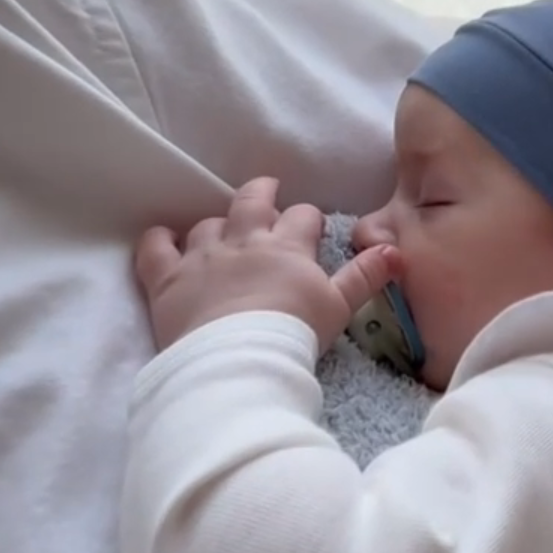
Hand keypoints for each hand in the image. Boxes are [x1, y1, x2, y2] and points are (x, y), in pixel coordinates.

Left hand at [134, 177, 400, 351]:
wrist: (238, 360)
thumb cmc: (294, 333)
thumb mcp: (339, 307)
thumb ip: (365, 276)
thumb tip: (396, 251)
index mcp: (287, 247)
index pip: (302, 217)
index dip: (307, 219)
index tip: (310, 228)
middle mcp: (244, 241)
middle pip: (251, 202)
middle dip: (261, 193)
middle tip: (266, 192)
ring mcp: (202, 257)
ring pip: (207, 224)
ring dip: (215, 225)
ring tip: (220, 232)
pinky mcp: (167, 278)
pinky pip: (156, 247)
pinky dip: (158, 239)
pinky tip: (163, 238)